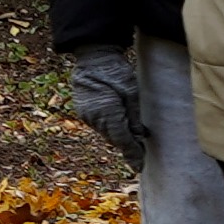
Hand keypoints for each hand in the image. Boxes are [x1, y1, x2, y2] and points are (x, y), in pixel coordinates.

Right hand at [60, 48, 145, 164]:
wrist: (93, 57)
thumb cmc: (115, 71)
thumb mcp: (132, 92)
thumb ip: (135, 116)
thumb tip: (141, 136)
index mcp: (107, 113)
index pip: (123, 141)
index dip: (133, 154)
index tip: (140, 166)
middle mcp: (94, 118)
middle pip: (114, 139)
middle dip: (127, 146)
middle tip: (141, 154)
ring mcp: (86, 114)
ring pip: (106, 132)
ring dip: (118, 135)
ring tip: (133, 138)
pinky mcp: (82, 110)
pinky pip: (99, 124)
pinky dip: (110, 127)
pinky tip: (119, 124)